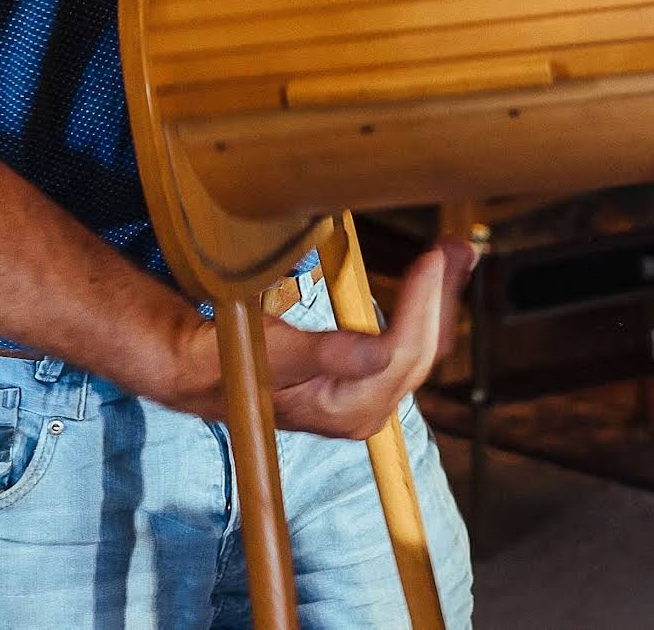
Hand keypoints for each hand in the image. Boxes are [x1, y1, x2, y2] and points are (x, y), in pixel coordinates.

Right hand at [160, 240, 473, 440]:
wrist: (196, 371)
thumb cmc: (220, 361)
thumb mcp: (260, 355)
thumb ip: (315, 355)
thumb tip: (376, 354)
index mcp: (346, 408)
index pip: (403, 353)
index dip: (424, 304)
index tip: (434, 256)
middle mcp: (364, 407)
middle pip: (422, 350)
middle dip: (443, 295)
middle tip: (457, 246)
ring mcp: (364, 394)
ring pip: (419, 346)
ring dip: (438, 298)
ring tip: (453, 255)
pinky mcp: (360, 378)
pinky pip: (404, 342)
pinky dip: (419, 305)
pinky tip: (426, 279)